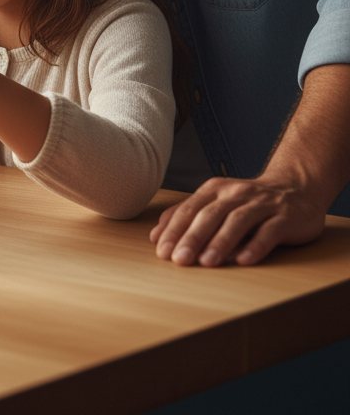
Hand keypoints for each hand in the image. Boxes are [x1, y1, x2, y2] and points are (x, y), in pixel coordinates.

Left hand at [149, 173, 327, 266]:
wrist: (296, 188)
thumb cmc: (248, 201)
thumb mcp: (216, 202)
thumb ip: (188, 215)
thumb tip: (156, 236)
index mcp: (215, 189)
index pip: (189, 209)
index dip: (174, 230)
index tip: (162, 251)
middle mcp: (236, 193)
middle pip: (210, 215)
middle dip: (192, 238)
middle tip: (179, 260)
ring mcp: (262, 204)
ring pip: (237, 221)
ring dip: (220, 242)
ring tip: (207, 262)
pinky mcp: (285, 217)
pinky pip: (269, 232)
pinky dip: (256, 246)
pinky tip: (244, 260)